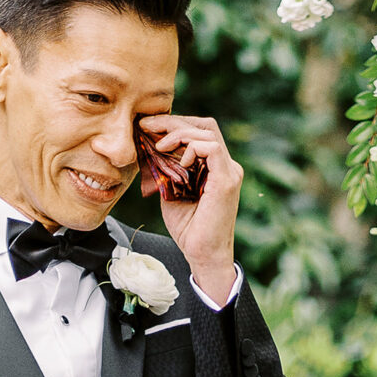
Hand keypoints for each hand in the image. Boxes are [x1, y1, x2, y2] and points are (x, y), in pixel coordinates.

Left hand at [140, 114, 241, 301]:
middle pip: (204, 125)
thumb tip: (147, 147)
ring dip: (179, 132)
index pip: (199, 131)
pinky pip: (211, 148)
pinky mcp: (227, 180)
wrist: (202, 254)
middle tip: (146, 125)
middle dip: (173, 121)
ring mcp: (229, 171)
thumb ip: (166, 169)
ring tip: (159, 145)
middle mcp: (226, 166)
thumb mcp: (170, 191)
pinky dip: (191, 148)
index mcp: (215, 167)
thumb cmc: (188, 228)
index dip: (174, 124)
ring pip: (207, 132)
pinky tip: (178, 161)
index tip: (147, 127)